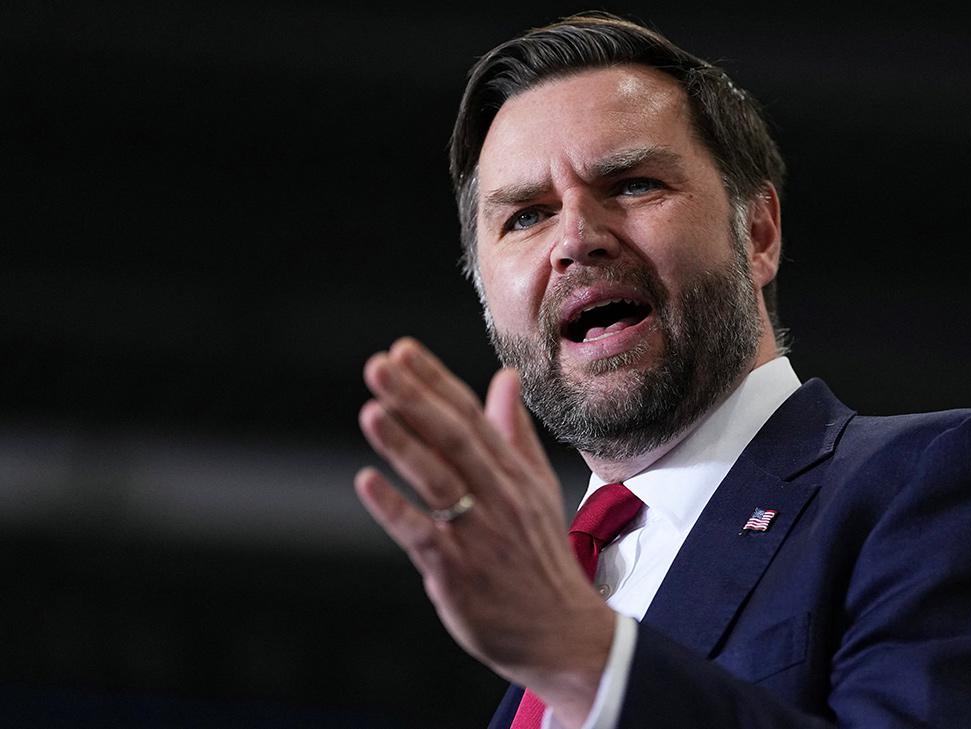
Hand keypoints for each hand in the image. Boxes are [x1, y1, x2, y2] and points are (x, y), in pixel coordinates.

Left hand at [355, 338, 614, 724]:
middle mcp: (498, 496)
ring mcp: (479, 534)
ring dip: (404, 445)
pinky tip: (367, 483)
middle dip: (416, 399)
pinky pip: (424, 534)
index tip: (403, 350)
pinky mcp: (458, 572)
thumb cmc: (541, 557)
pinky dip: (395, 509)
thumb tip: (503, 379)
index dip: (436, 381)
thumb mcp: (536, 488)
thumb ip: (514, 433)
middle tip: (379, 365)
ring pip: (440, 480)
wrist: (562, 631)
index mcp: (513, 473)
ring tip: (372, 411)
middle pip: (455, 438)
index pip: (471, 416)